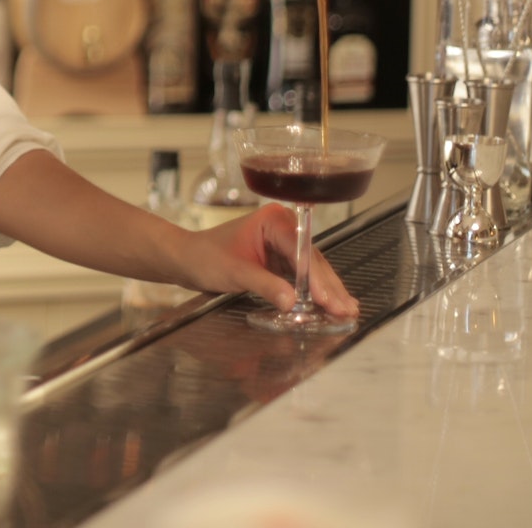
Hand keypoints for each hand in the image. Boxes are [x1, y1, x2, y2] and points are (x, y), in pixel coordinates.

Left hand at [169, 204, 359, 319]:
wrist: (185, 259)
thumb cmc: (204, 257)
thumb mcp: (236, 272)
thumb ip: (265, 285)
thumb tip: (292, 302)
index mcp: (273, 220)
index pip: (302, 251)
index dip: (316, 279)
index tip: (328, 299)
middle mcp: (283, 227)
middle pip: (312, 260)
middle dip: (328, 287)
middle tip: (346, 310)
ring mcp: (283, 243)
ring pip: (311, 270)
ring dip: (326, 291)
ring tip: (346, 311)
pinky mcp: (279, 259)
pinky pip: (301, 277)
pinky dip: (313, 292)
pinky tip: (329, 305)